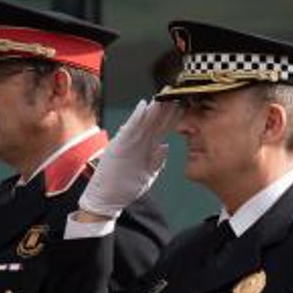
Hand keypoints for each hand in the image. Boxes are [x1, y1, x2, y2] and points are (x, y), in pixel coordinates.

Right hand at [78, 100, 179, 219]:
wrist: (107, 199)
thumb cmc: (126, 187)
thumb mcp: (147, 175)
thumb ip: (156, 162)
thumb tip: (165, 146)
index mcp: (146, 149)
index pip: (162, 129)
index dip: (173, 117)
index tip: (185, 105)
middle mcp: (138, 142)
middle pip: (155, 121)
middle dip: (165, 108)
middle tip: (175, 92)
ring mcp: (129, 143)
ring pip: (144, 121)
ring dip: (153, 108)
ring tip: (162, 95)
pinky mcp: (119, 145)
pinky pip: (130, 129)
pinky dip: (136, 117)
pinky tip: (143, 106)